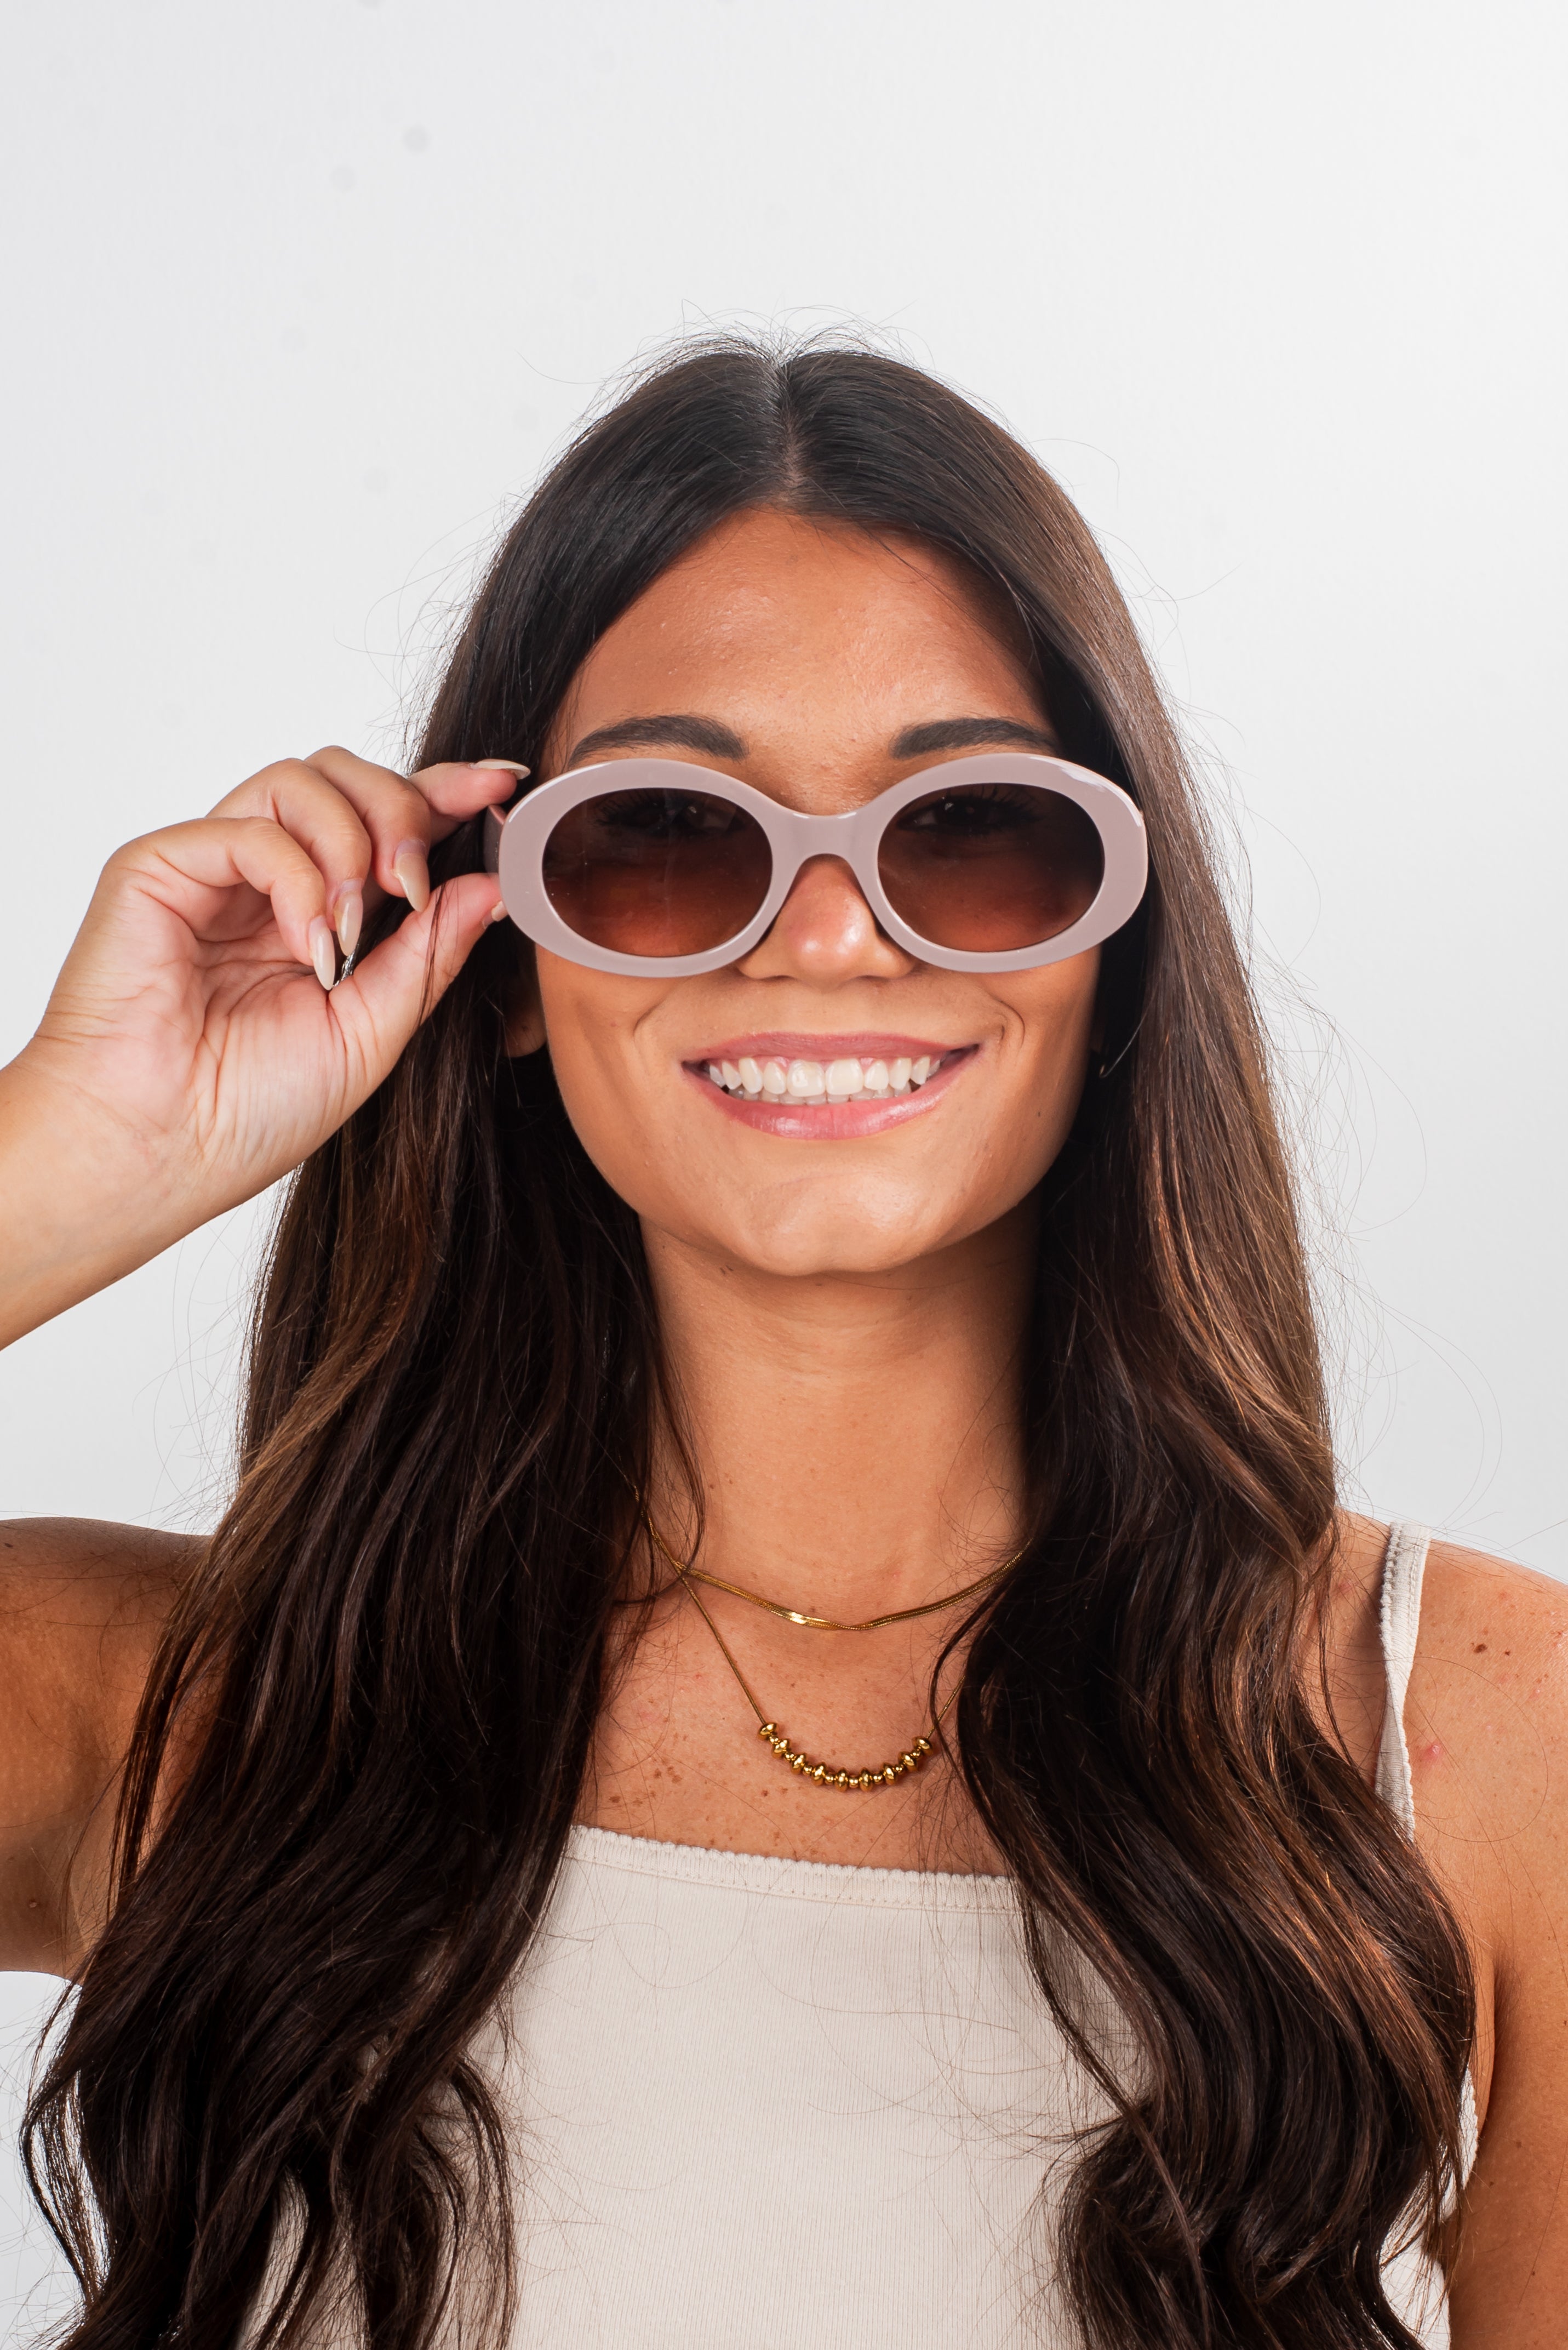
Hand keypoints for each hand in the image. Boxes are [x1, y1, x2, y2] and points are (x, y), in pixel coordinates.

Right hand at [2, 748, 521, 1338]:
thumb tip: (492, 885)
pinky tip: (307, 946)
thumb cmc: (248, 1111)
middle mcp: (267, 880)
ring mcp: (213, 868)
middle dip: (404, 809)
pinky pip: (251, 829)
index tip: (504, 790)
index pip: (386, 824)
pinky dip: (298, 879)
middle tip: (414, 882)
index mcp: (319, 915)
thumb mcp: (372, 1033)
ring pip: (302, 779)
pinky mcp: (160, 867)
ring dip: (353, 842)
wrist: (161, 1154)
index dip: (447, 795)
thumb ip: (429, 957)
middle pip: (348, 777)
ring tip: (353, 930)